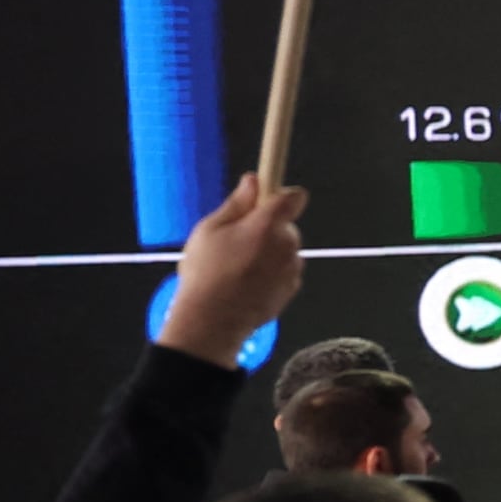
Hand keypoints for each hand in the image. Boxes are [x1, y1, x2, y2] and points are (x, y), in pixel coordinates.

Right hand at [154, 177, 311, 367]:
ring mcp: (293, 267)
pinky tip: (246, 282)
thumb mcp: (210, 230)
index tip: (264, 199)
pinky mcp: (292, 288)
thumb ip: (237, 203)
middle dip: (266, 228)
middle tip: (235, 241)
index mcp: (268, 224)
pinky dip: (271, 272)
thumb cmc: (206, 273)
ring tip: (237, 266)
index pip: (294, 196)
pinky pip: (284, 270)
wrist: (213, 321)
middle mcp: (288, 244)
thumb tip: (253, 180)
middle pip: (285, 225)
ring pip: (284, 248)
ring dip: (268, 252)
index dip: (280, 195)